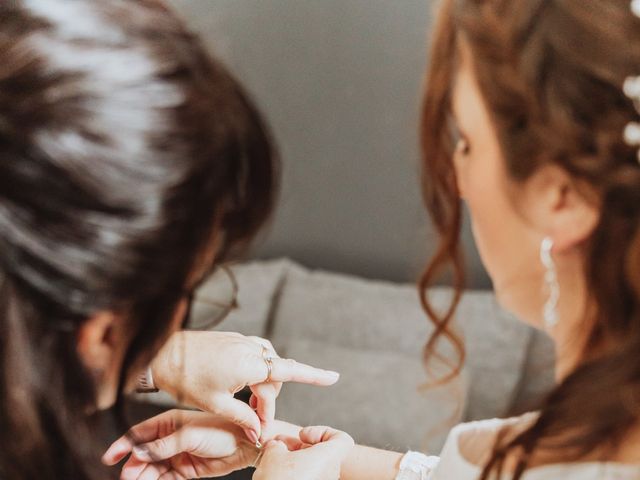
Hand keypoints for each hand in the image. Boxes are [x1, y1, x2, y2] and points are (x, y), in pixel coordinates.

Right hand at [102, 409, 259, 478]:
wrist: (246, 445)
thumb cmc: (223, 430)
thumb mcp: (190, 435)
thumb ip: (164, 446)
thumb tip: (139, 452)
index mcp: (170, 423)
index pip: (140, 433)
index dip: (124, 444)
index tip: (110, 456)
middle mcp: (171, 438)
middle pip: (143, 454)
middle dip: (133, 465)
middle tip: (127, 476)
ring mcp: (177, 455)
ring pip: (152, 468)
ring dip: (142, 476)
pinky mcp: (185, 470)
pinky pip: (164, 478)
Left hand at [150, 331, 339, 442]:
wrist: (162, 354)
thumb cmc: (186, 379)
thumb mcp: (216, 405)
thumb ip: (243, 417)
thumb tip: (259, 432)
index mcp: (250, 364)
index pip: (290, 371)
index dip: (315, 375)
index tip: (334, 377)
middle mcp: (250, 348)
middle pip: (275, 377)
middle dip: (269, 400)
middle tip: (256, 423)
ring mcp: (242, 341)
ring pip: (266, 366)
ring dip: (263, 386)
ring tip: (249, 405)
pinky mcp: (234, 339)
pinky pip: (255, 355)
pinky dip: (255, 372)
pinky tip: (243, 385)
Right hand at [253, 426, 353, 479]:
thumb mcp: (273, 454)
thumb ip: (279, 444)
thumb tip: (277, 445)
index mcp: (328, 458)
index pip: (342, 439)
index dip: (323, 432)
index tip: (303, 436)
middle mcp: (331, 473)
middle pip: (324, 453)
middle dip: (301, 446)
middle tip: (282, 445)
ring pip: (315, 467)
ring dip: (297, 460)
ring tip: (276, 459)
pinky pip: (310, 479)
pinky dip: (296, 473)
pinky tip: (278, 473)